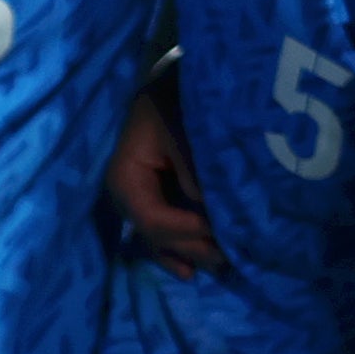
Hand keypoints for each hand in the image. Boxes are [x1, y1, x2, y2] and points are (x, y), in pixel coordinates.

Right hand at [106, 83, 219, 273]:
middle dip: (192, 247)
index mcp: (125, 178)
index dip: (184, 231)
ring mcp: (137, 199)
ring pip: (159, 238)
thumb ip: (192, 171)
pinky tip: (187, 272)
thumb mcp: (181, 131)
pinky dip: (175, 250)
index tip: (218, 233)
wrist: (168, 81)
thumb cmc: (172, 102)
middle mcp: (126, 195)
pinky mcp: (151, 197)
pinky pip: (161, 231)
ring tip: (217, 268)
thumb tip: (209, 211)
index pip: (152, 218)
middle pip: (156, 234)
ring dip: (188, 253)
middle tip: (228, 258)